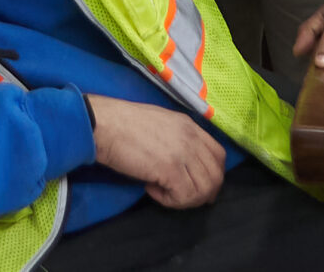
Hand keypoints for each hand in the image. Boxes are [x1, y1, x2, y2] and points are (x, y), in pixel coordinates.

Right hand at [85, 93, 223, 208]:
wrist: (104, 124)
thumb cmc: (123, 123)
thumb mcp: (161, 123)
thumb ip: (178, 138)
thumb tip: (185, 163)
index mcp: (190, 125)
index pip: (219, 155)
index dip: (212, 175)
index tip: (198, 186)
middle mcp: (192, 138)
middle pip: (215, 176)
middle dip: (202, 193)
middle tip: (179, 196)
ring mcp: (183, 153)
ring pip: (204, 190)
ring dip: (185, 198)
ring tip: (162, 191)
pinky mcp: (170, 169)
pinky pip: (184, 196)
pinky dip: (169, 200)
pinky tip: (151, 189)